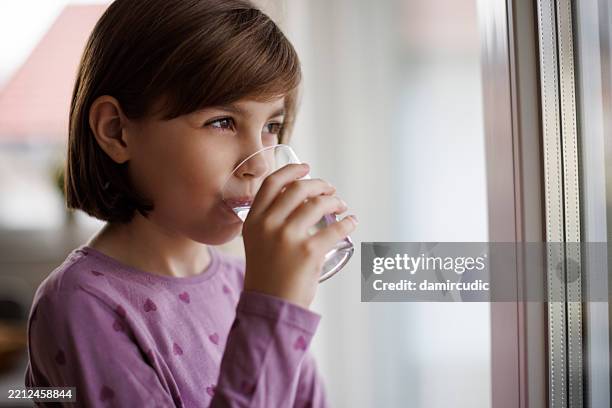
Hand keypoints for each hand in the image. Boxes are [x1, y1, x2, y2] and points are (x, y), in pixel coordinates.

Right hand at [242, 163, 357, 308]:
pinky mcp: (309, 251)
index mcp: (253, 220)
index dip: (291, 171)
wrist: (270, 307)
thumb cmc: (267, 276)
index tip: (306, 168)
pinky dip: (348, 222)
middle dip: (319, 184)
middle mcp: (268, 225)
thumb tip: (299, 200)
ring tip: (341, 206)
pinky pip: (335, 229)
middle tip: (331, 190)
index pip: (271, 184)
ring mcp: (288, 237)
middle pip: (298, 189)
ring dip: (335, 201)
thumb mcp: (257, 243)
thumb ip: (269, 221)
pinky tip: (351, 222)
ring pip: (318, 204)